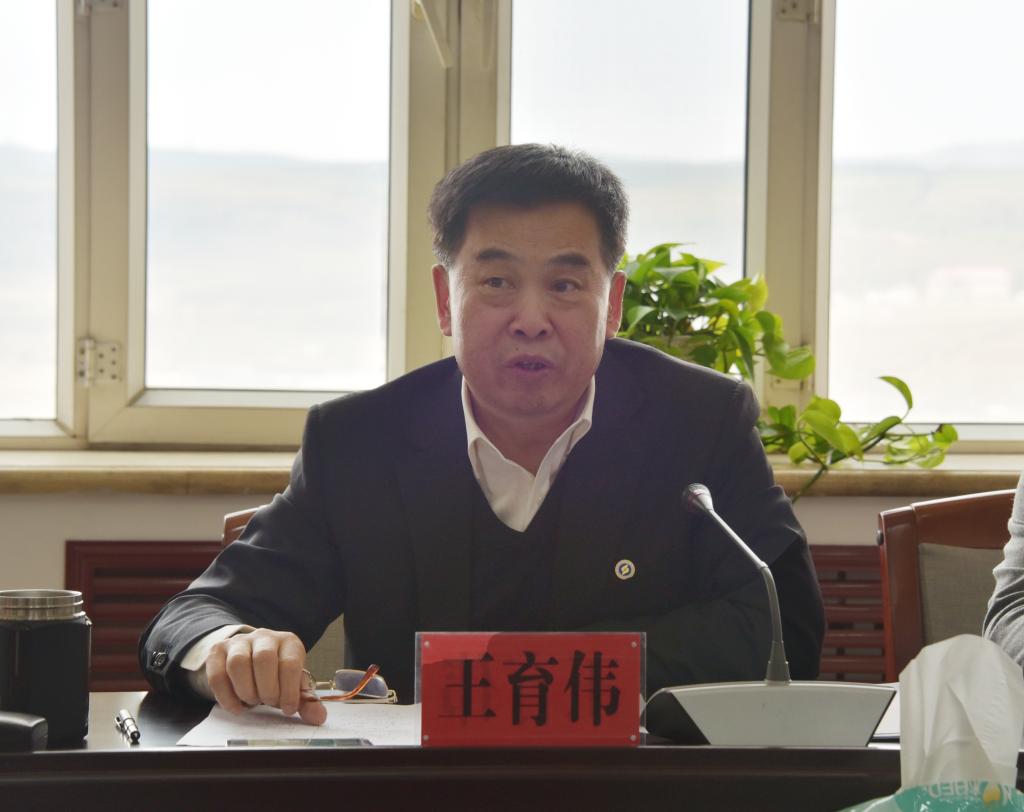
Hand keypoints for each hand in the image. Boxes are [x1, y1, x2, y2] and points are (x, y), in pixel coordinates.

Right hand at [204, 628, 326, 725]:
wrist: (249, 658)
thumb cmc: (276, 674)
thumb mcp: (292, 684)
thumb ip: (305, 701)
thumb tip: (318, 718)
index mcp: (288, 642)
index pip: (290, 663)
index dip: (289, 691)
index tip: (287, 709)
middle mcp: (264, 636)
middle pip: (264, 659)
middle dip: (267, 689)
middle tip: (268, 702)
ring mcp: (239, 642)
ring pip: (238, 663)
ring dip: (246, 690)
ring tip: (253, 701)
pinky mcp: (217, 652)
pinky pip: (217, 674)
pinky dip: (226, 696)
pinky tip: (236, 707)